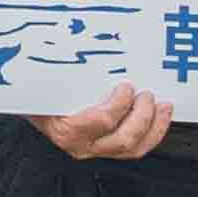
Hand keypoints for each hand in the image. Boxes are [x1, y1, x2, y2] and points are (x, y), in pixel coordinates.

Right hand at [41, 83, 170, 161]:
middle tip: (147, 95)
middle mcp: (82, 145)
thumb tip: (82, 47)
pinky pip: (135, 148)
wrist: (34, 108)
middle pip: (123, 139)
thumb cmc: (41, 94)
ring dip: (154, 127)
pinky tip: (160, 117)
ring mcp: (96, 149)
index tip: (126, 87)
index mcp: (67, 129)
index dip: (119, 104)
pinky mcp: (107, 149)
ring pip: (133, 149)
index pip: (101, 121)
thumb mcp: (47, 82)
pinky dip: (152, 133)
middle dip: (142, 116)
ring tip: (163, 106)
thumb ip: (66, 72)